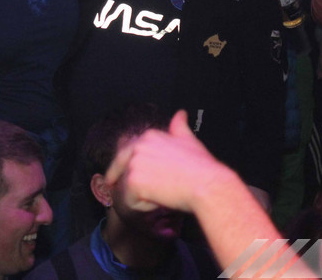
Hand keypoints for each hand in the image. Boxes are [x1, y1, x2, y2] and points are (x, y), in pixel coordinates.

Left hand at [105, 109, 231, 212]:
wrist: (206, 184)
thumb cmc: (200, 166)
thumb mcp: (189, 140)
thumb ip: (179, 127)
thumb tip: (180, 114)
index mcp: (149, 136)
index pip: (127, 151)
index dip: (127, 165)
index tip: (124, 174)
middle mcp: (138, 146)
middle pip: (118, 166)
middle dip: (115, 177)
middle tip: (115, 187)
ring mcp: (134, 164)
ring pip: (126, 186)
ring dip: (139, 194)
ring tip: (160, 195)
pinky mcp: (133, 182)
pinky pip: (131, 201)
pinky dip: (144, 207)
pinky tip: (159, 202)